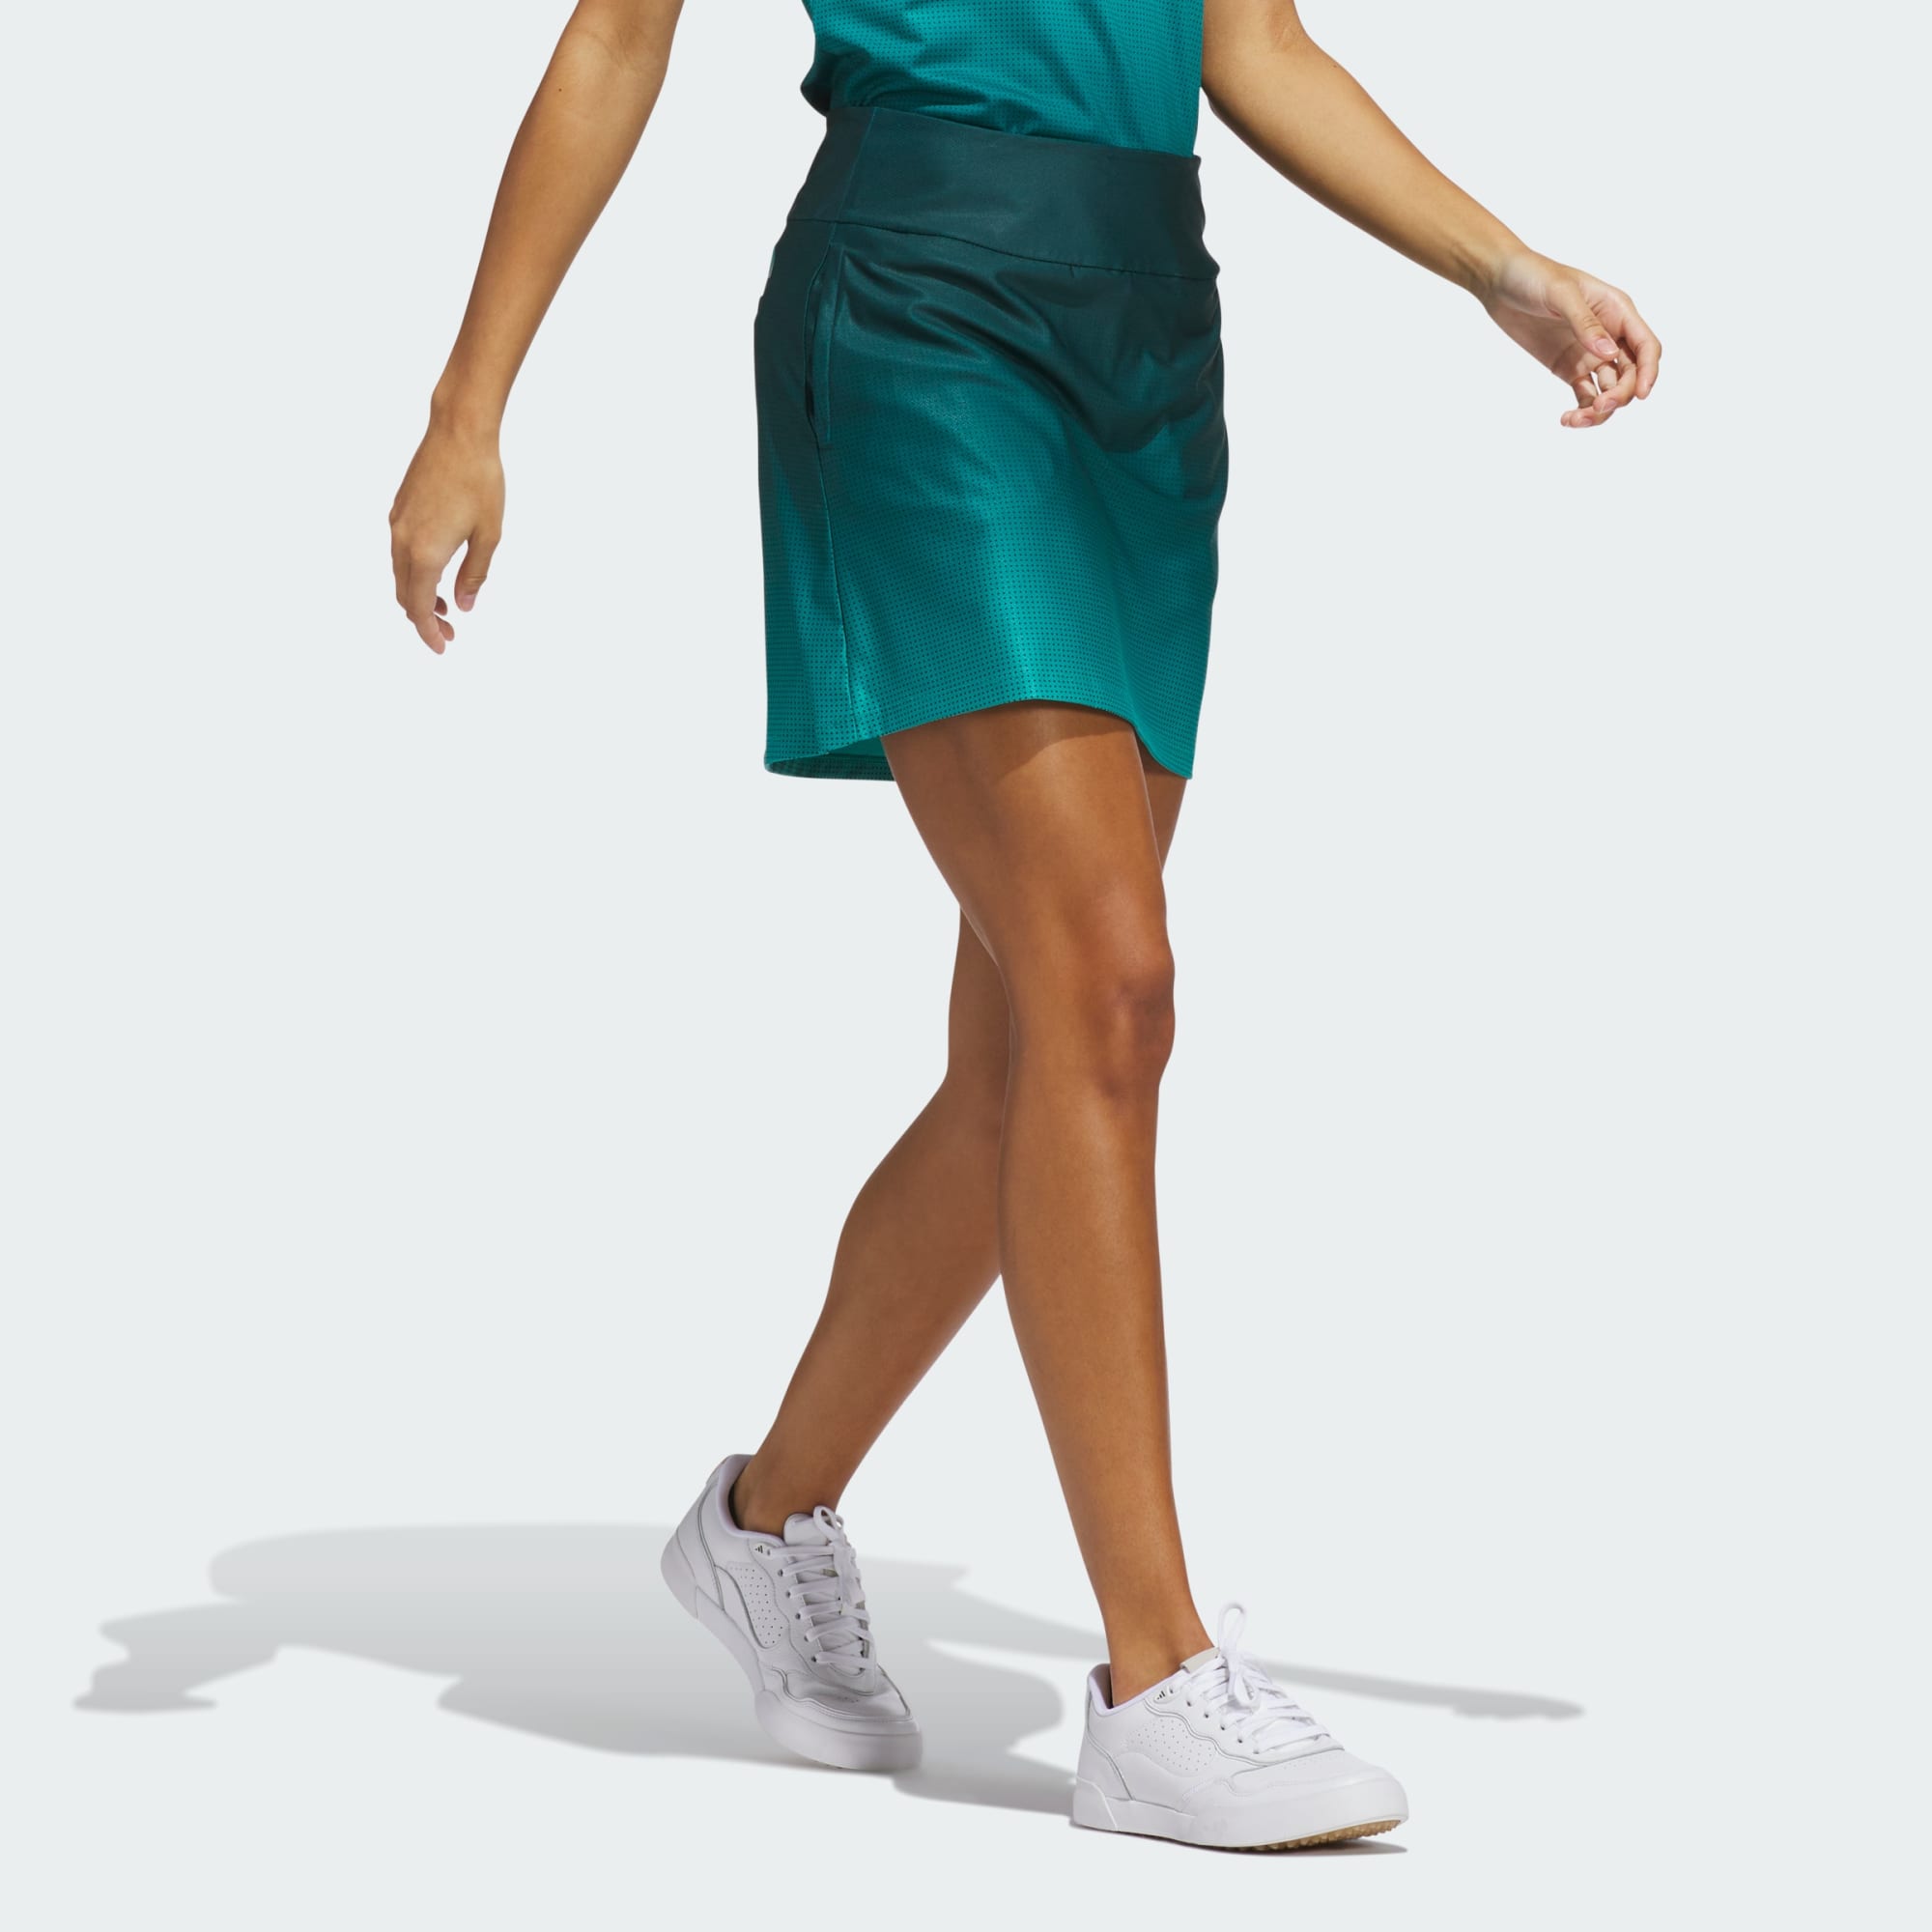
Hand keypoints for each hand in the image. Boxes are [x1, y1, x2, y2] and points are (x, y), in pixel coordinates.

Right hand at [388, 420, 504, 652]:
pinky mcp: (399, 509)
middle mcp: (402, 540)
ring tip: (444, 609)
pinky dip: (413, 572)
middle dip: (422, 619)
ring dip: (417, 596)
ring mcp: (397, 523)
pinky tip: (434, 573)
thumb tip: (464, 605)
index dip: (427, 632)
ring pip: (399, 574)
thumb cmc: (480, 481)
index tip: (441, 649)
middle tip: (448, 634)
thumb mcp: (489, 535)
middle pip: (403, 594)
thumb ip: (474, 575)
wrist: (458, 433)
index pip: (417, 606)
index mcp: (425, 552)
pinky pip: (399, 552)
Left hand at [1481, 251, 1661, 428]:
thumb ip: (1586, 324)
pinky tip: (1567, 419)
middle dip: (1621, 394)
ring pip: (1609, 390)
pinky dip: (1582, 410)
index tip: (1641, 394)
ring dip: (1600, 410)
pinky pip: (1585, 396)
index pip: (1645, 346)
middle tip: (1598, 407)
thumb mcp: (1562, 294)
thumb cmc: (1535, 276)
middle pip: (1630, 374)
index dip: (1648, 371)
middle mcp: (1610, 335)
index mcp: (1618, 311)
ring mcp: (1590, 354)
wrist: (1501, 281)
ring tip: (1575, 419)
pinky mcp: (1569, 368)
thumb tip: (1609, 354)